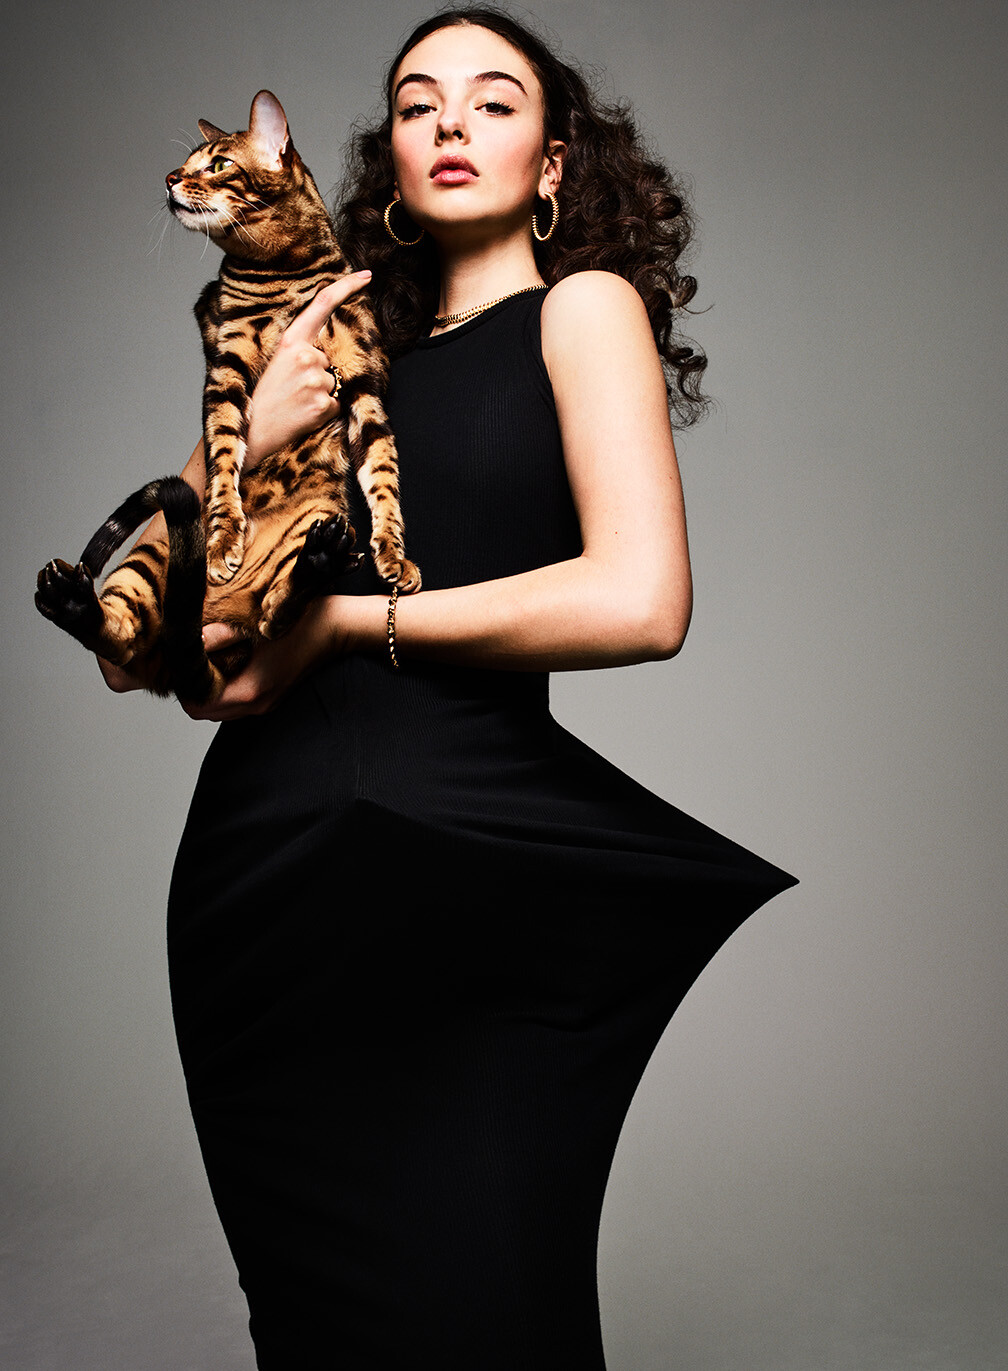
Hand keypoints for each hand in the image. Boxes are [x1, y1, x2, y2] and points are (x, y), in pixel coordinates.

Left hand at [181, 601, 346, 721]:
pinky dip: (224, 690)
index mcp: (251, 690)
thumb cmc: (298, 624)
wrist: (334, 628)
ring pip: (220, 710)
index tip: (179, 665)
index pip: (198, 706)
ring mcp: (266, 703)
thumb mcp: (252, 626)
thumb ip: (218, 636)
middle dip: (192, 691)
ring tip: (204, 663)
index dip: (183, 688)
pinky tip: (225, 665)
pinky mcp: (271, 697)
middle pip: (206, 713)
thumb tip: (190, 640)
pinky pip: (236, 704)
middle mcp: (257, 704)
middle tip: (187, 663)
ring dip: (208, 692)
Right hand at [245, 269, 372, 468]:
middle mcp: (305, 355)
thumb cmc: (266, 397)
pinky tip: (304, 414)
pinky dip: (325, 412)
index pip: (323, 304)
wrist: (253, 430)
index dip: (347, 287)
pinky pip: (337, 404)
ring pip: (336, 383)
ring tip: (297, 402)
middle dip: (320, 375)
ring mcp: (316, 379)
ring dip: (322, 395)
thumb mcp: (278, 362)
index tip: (366, 275)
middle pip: (332, 359)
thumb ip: (303, 349)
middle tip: (293, 389)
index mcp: (291, 340)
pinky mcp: (324, 402)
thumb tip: (330, 351)